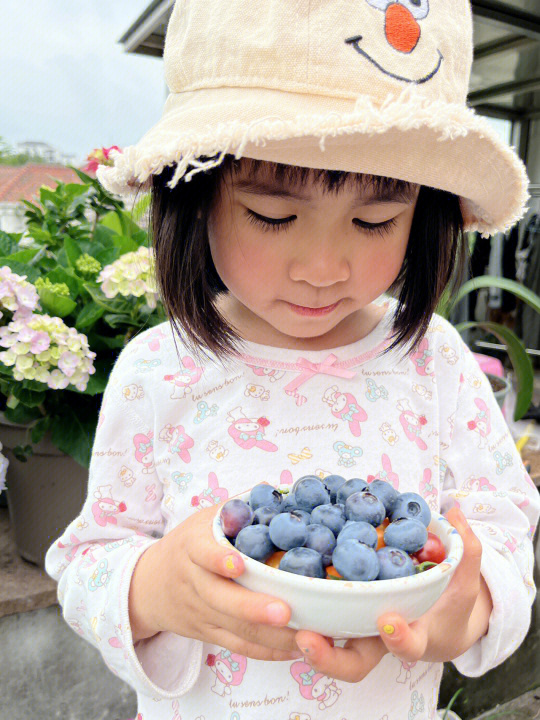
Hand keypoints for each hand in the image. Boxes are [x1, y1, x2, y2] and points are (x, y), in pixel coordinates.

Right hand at [128, 499, 302, 661]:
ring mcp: (200, 612)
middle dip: (252, 608)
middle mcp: (193, 582)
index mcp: (191, 548)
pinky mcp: (208, 633)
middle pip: (220, 599)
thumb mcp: (203, 520)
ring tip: (303, 636)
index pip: (202, 554)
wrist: (147, 585)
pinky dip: (266, 651)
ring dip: (270, 636)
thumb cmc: (188, 545)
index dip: (218, 560)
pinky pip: (238, 646)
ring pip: (234, 628)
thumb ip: (235, 509)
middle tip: (285, 612)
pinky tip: (293, 649)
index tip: (239, 565)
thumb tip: (274, 490)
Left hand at [294, 507, 490, 680]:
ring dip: (301, 635)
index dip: (398, 637)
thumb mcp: (464, 581)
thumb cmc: (447, 605)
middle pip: (351, 664)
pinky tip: (276, 581)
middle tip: (307, 637)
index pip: (407, 645)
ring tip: (279, 611)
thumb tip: (456, 512)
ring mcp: (354, 630)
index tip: (388, 620)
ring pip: (325, 646)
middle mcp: (377, 641)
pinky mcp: (337, 616)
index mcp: (412, 636)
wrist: (433, 623)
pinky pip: (316, 617)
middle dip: (328, 657)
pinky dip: (298, 606)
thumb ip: (467, 550)